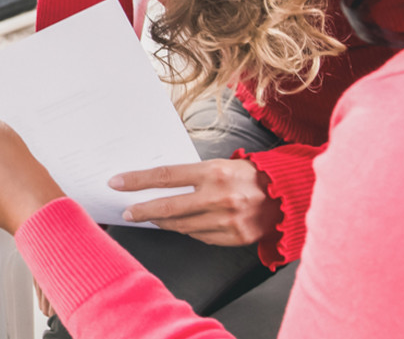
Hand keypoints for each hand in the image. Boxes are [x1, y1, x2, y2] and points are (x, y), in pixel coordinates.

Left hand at [110, 158, 279, 245]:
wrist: (286, 194)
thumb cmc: (247, 176)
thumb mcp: (220, 165)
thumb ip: (193, 176)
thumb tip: (158, 184)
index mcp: (213, 172)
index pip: (165, 176)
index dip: (137, 180)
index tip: (117, 183)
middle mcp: (219, 197)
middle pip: (168, 207)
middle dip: (142, 210)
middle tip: (127, 212)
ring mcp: (228, 220)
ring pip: (182, 226)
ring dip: (164, 222)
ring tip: (153, 217)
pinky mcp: (235, 237)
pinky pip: (200, 236)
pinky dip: (189, 230)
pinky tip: (186, 224)